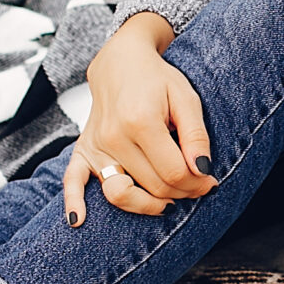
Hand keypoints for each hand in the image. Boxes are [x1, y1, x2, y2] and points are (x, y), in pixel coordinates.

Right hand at [63, 13, 215, 222]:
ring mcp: (95, 145)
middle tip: (197, 186)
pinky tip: (80, 221)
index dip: (198, 183)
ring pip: (120, 194)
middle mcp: (114, 137)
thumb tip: (203, 170)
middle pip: (152, 186)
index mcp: (141, 121)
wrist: (121, 62)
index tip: (210, 180)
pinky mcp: (82, 149)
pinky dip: (75, 203)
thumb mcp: (186, 98)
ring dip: (148, 205)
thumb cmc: (157, 79)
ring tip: (168, 201)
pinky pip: (72, 181)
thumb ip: (196, 135)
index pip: (174, 172)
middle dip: (182, 193)